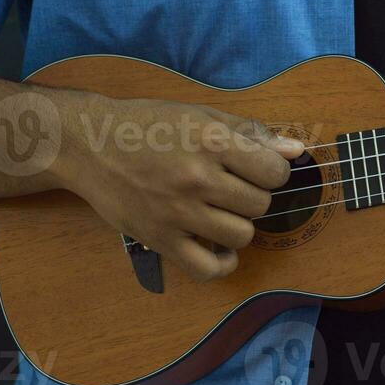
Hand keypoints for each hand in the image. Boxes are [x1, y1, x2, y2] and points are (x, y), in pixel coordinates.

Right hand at [58, 94, 302, 280]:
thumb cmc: (147, 125)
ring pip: (241, 235)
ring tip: (220, 212)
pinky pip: (207, 269)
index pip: (274, 172)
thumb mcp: (199, 115)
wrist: (89, 143)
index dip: (272, 172)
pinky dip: (222, 264)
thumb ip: (250, 133)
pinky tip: (218, 248)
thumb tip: (295, 151)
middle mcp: (197, 177)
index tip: (255, 170)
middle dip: (252, 196)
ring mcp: (178, 212)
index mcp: (211, 141)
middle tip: (231, 188)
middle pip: (260, 204)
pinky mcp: (160, 239)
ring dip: (238, 226)